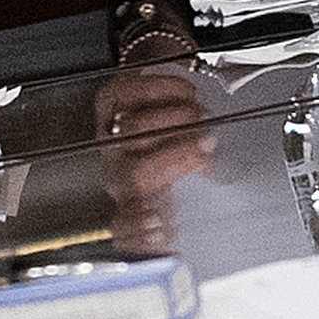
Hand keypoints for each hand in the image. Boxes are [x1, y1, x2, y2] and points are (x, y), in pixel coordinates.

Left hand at [97, 62, 216, 257]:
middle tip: (208, 142)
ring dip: (172, 119)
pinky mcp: (108, 101)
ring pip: (131, 129)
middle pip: (135, 174)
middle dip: (174, 157)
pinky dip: (162, 89)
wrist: (169, 112)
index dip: (135, 229)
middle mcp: (118, 173)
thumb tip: (209, 194)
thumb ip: (201, 204)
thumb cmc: (184, 156)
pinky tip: (187, 92)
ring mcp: (109, 136)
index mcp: (139, 204)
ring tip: (201, 114)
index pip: (126, 228)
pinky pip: (127, 93)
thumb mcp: (196, 190)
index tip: (158, 224)